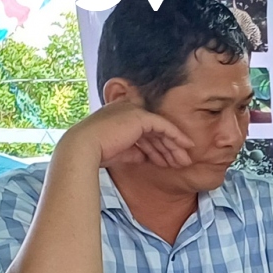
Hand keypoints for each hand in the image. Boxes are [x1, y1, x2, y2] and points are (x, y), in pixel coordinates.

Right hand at [65, 99, 194, 169]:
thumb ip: (135, 151)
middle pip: (154, 130)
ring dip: (174, 146)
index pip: (143, 131)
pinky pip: (164, 127)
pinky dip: (177, 137)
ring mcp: (134, 111)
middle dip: (169, 148)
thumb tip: (147, 157)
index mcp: (119, 116)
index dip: (156, 146)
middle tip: (182, 162)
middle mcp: (127, 109)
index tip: (166, 161)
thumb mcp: (121, 152)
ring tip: (185, 161)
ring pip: (161, 129)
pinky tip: (187, 146)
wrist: (85, 147)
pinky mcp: (141, 116)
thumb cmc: (98, 153)